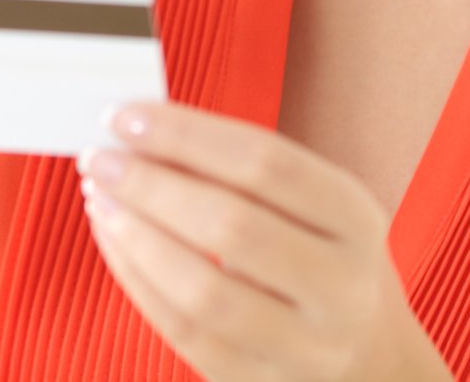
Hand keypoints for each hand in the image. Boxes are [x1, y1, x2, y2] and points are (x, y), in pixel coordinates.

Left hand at [75, 100, 451, 381]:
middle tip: (99, 158)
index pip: (265, 164)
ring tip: (99, 198)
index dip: (186, 136)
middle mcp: (342, 287)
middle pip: (233, 227)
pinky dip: (137, 280)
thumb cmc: (321, 255)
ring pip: (204, 291)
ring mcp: (306, 347)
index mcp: (355, 219)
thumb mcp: (314, 203)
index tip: (124, 117)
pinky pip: (184, 332)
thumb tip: (141, 132)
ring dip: (136, 237)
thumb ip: (239, 168)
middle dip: (151, 186)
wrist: (370, 354)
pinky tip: (114, 241)